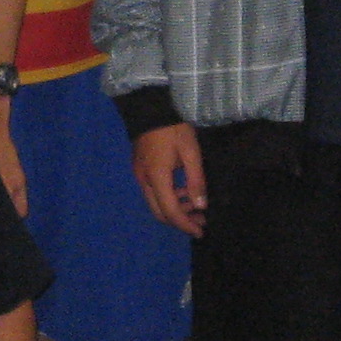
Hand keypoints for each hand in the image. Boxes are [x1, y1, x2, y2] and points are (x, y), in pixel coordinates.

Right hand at [131, 122, 206, 238]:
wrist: (150, 108)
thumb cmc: (173, 129)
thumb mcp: (191, 152)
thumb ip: (196, 181)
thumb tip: (201, 206)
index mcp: (157, 178)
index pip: (170, 211)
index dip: (185, 225)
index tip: (200, 232)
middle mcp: (144, 181)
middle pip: (160, 213)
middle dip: (180, 220)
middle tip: (200, 221)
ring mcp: (139, 175)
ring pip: (155, 204)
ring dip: (175, 209)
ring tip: (196, 205)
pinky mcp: (140, 169)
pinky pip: (153, 193)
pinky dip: (168, 198)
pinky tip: (183, 190)